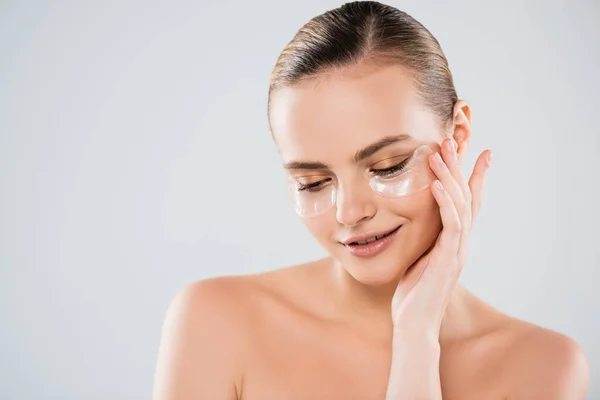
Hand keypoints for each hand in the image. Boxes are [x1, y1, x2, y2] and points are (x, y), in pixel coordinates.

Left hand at [390, 138, 491, 338]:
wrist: (414, 323)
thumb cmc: (413, 292)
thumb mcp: (418, 256)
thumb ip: (424, 237)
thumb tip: (413, 218)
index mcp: (454, 239)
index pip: (467, 201)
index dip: (473, 175)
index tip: (478, 150)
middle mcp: (460, 241)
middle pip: (466, 196)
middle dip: (459, 166)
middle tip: (452, 139)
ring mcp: (457, 249)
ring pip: (459, 204)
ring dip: (449, 176)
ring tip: (439, 152)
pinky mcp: (448, 258)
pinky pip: (450, 224)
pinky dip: (444, 201)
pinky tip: (434, 183)